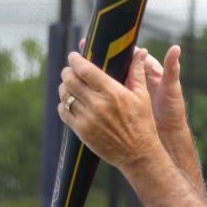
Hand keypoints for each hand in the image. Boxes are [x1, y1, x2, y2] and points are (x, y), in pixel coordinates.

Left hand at [58, 48, 162, 169]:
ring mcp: (87, 119)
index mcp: (112, 92)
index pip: (85, 69)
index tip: (74, 57)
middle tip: (69, 70)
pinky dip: (64, 105)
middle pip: (70, 80)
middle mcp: (98, 104)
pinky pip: (64, 112)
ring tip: (70, 86)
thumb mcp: (142, 96)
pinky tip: (71, 103)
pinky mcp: (81, 131)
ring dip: (64, 87)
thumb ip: (137, 72)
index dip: (75, 60)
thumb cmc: (142, 124)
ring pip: (65, 95)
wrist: (138, 154)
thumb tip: (140, 52)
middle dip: (67, 72)